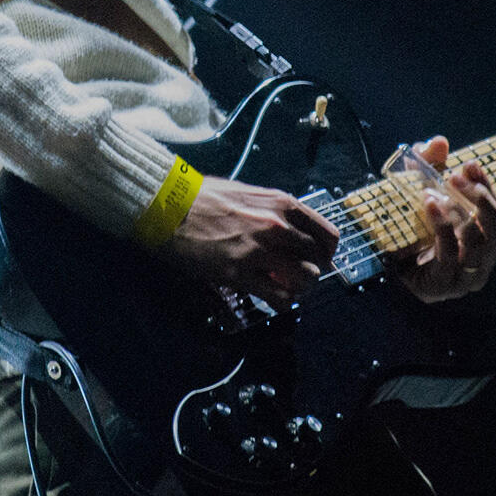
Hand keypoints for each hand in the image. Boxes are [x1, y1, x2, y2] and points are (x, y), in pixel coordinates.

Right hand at [164, 176, 339, 304]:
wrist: (168, 206)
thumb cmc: (202, 197)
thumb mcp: (248, 193)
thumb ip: (273, 212)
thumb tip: (289, 230)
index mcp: (281, 203)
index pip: (327, 234)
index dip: (327, 252)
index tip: (320, 259)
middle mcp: (276, 226)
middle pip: (318, 260)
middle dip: (312, 271)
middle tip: (299, 277)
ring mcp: (259, 250)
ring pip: (304, 280)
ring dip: (299, 288)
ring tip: (287, 289)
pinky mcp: (239, 272)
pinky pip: (278, 296)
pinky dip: (282, 302)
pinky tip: (274, 299)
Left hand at [394, 136, 495, 303]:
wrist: (384, 268)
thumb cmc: (411, 232)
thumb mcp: (421, 193)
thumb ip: (430, 166)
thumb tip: (439, 141)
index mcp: (484, 240)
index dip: (487, 186)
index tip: (470, 164)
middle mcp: (483, 260)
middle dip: (480, 199)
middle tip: (455, 177)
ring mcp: (467, 277)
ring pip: (478, 243)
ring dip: (459, 212)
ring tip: (435, 191)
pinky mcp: (445, 285)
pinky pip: (450, 255)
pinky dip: (442, 227)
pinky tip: (431, 206)